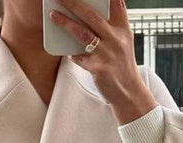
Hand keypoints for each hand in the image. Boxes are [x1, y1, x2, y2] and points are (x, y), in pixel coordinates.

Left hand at [49, 0, 158, 123]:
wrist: (129, 93)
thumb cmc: (122, 66)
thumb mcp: (123, 42)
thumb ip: (111, 27)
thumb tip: (86, 14)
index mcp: (123, 29)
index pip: (116, 3)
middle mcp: (117, 39)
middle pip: (92, 15)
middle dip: (73, 2)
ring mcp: (107, 54)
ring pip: (82, 33)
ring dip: (65, 23)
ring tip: (53, 15)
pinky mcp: (99, 69)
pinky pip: (79, 57)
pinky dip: (71, 53)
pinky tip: (67, 51)